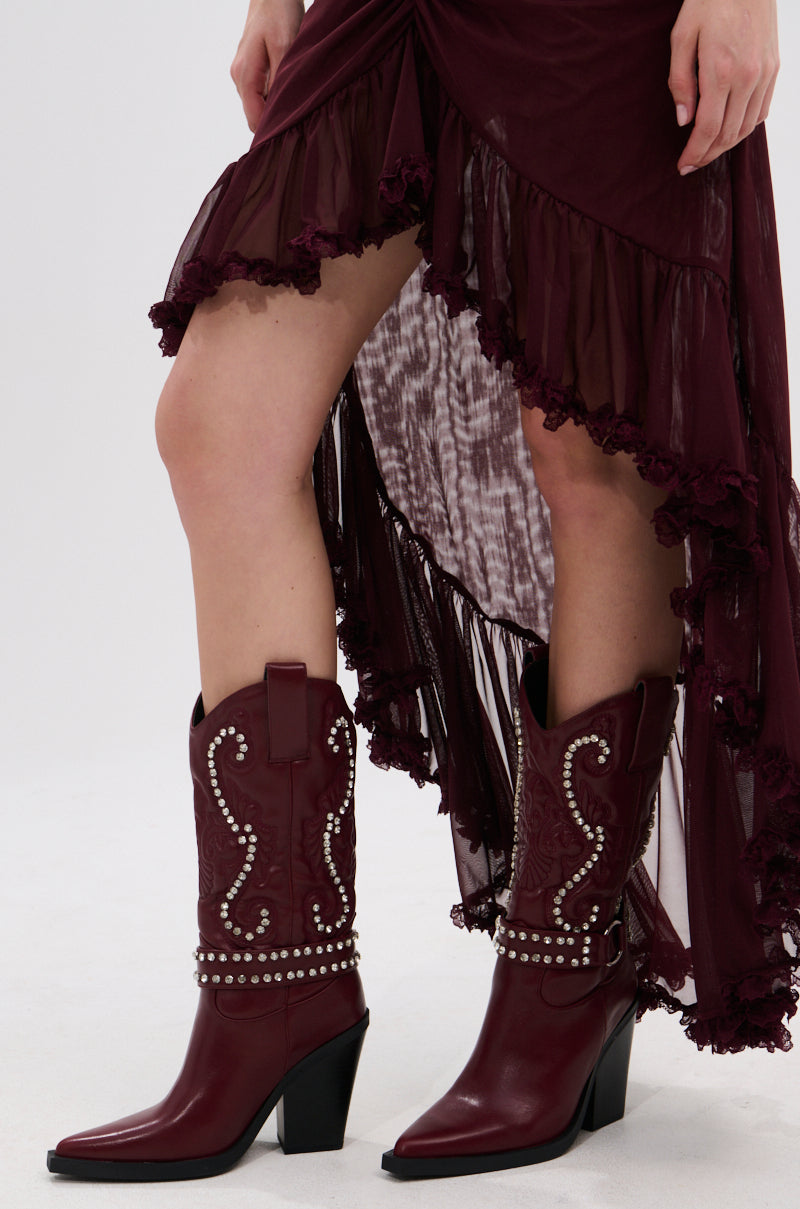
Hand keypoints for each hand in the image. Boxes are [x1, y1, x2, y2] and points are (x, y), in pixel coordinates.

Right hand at [230, 0, 305, 131]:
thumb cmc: (279, 13)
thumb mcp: (284, 46)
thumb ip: (279, 81)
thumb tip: (278, 112)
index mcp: (245, 74)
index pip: (254, 119)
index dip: (271, 131)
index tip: (292, 136)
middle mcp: (239, 77)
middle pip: (255, 115)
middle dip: (274, 121)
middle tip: (300, 122)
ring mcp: (242, 73)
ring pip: (258, 105)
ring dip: (275, 109)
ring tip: (297, 103)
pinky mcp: (250, 69)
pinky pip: (261, 94)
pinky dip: (274, 97)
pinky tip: (290, 90)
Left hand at [668, 0, 778, 173]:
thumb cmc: (708, 1)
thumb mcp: (682, 36)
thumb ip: (680, 81)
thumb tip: (684, 120)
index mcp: (721, 71)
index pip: (707, 129)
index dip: (694, 153)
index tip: (682, 166)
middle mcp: (747, 77)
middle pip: (728, 135)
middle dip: (707, 155)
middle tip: (691, 164)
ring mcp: (764, 73)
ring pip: (746, 127)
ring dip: (726, 146)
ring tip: (707, 151)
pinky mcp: (774, 67)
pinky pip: (761, 111)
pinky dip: (745, 128)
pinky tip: (729, 131)